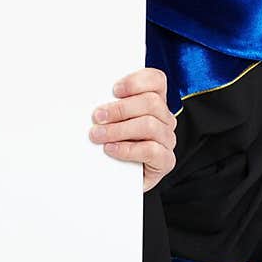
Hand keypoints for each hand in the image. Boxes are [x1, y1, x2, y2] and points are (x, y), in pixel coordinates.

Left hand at [89, 68, 176, 191]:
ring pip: (149, 125)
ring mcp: (167, 140)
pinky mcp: (166, 161)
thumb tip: (94, 102)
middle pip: (151, 103)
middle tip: (97, 116)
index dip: (137, 81)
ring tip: (98, 135)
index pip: (157, 81)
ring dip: (119, 129)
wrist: (119, 180)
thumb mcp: (110, 122)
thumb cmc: (114, 145)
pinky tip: (111, 149)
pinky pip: (151, 150)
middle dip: (120, 109)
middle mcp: (164, 119)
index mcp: (154, 103)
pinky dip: (128, 149)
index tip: (115, 90)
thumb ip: (109, 108)